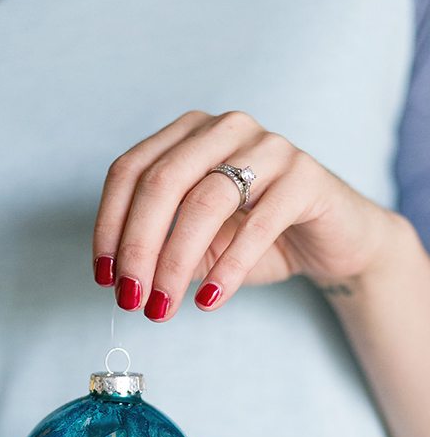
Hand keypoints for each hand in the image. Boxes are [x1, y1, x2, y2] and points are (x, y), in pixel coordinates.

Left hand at [92, 109, 395, 319]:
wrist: (332, 241)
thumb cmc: (257, 239)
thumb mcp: (197, 247)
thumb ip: (161, 251)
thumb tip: (123, 280)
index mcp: (188, 135)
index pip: (129, 171)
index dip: (109, 226)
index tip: (104, 278)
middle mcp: (224, 129)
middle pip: (161, 182)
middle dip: (137, 247)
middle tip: (130, 299)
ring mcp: (267, 146)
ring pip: (204, 201)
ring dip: (175, 263)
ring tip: (163, 307)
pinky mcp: (304, 176)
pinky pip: (256, 225)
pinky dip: (227, 269)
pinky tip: (208, 302)